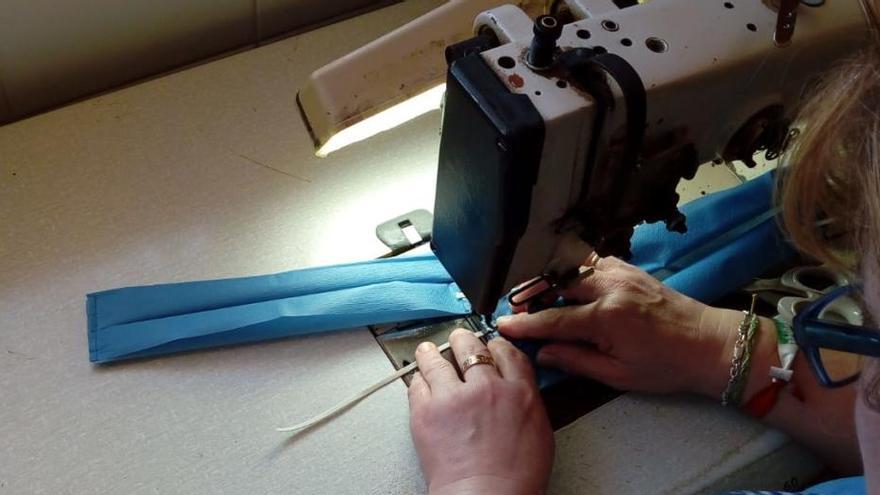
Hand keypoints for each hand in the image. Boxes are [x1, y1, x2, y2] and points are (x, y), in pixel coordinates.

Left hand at [408, 329, 553, 494]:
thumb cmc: (515, 478)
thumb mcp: (539, 434)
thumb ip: (526, 403)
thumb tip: (517, 392)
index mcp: (519, 392)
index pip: (507, 352)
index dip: (496, 345)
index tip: (490, 346)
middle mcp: (487, 387)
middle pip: (471, 348)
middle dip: (463, 341)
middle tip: (458, 340)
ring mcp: (453, 396)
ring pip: (437, 359)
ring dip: (431, 353)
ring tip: (426, 351)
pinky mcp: (426, 410)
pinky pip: (416, 383)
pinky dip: (417, 380)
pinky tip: (418, 379)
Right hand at [498, 256, 742, 397]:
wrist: (710, 344)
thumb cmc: (667, 366)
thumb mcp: (619, 374)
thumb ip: (576, 360)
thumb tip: (543, 353)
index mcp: (606, 318)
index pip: (553, 319)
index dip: (524, 324)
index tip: (502, 325)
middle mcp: (610, 288)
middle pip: (556, 283)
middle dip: (531, 294)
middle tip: (515, 307)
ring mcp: (621, 273)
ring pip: (572, 267)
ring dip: (550, 279)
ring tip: (535, 294)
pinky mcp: (630, 269)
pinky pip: (592, 262)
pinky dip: (574, 270)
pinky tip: (567, 283)